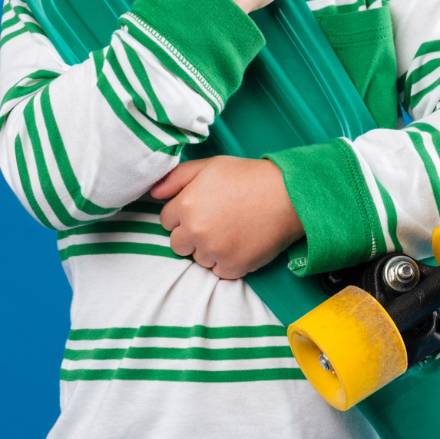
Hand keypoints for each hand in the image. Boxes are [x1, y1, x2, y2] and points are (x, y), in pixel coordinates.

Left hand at [151, 156, 304, 279]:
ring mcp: (213, 251)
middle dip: (191, 234)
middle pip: (177, 244)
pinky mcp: (232, 267)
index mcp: (186, 204)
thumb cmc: (248, 176)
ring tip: (231, 230)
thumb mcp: (210, 166)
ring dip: (208, 249)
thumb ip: (176, 178)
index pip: (166, 220)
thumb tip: (153, 193)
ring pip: (197, 258)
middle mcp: (195, 230)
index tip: (202, 208)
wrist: (287, 195)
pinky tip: (239, 243)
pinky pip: (217, 272)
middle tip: (215, 221)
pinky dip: (226, 261)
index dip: (183, 213)